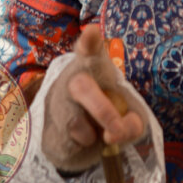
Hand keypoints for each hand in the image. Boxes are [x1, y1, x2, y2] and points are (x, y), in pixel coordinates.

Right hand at [42, 25, 146, 171]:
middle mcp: (73, 80)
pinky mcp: (49, 129)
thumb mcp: (131, 117)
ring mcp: (58, 104)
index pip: (90, 50)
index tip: (92, 32)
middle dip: (102, 111)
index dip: (90, 42)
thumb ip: (132, 123)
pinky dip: (86, 149)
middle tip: (116, 131)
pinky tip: (84, 140)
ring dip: (96, 136)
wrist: (77, 138)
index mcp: (94, 67)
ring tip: (99, 131)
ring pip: (78, 124)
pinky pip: (72, 144)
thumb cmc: (109, 114)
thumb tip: (113, 133)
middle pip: (81, 87)